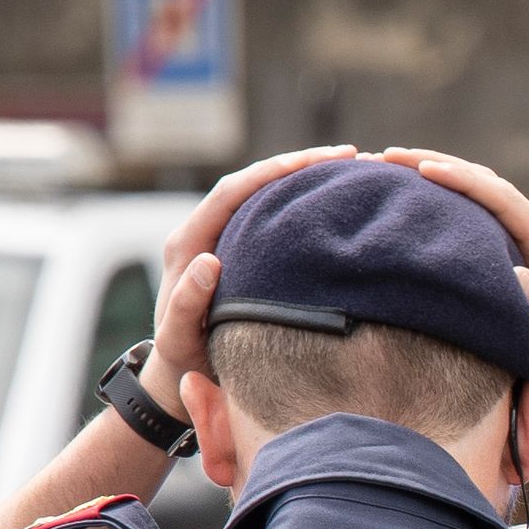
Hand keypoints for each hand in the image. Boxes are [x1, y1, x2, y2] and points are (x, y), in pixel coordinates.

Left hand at [158, 146, 353, 393]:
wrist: (178, 371)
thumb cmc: (182, 359)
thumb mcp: (179, 336)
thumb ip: (187, 302)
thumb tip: (210, 260)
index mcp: (188, 243)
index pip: (235, 190)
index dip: (277, 170)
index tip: (323, 160)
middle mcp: (203, 232)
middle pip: (252, 181)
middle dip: (300, 164)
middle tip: (349, 156)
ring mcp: (221, 239)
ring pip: (262, 195)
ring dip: (301, 179)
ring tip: (347, 171)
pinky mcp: (237, 251)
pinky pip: (268, 216)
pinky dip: (298, 203)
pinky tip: (330, 203)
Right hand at [386, 151, 528, 391]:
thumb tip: (515, 274)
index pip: (503, 199)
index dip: (463, 181)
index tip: (423, 170)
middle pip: (484, 183)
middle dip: (437, 164)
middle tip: (387, 156)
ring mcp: (521, 240)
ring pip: (475, 194)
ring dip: (435, 175)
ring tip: (386, 166)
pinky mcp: (506, 252)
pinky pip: (470, 217)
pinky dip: (440, 202)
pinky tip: (407, 200)